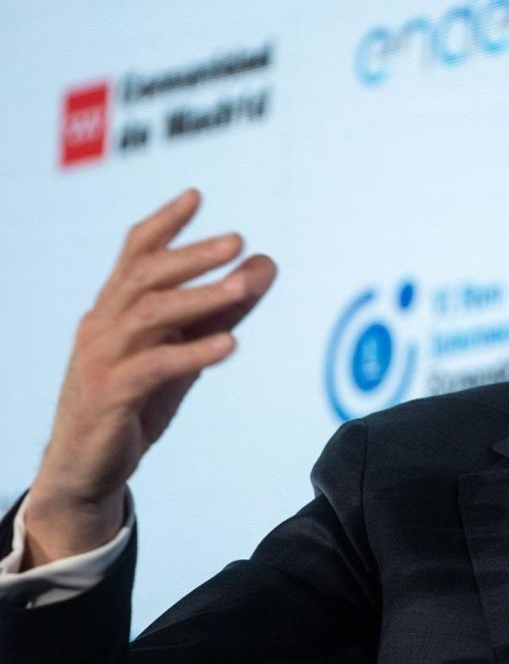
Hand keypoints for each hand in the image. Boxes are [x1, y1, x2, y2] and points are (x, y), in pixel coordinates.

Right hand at [23, 189, 275, 565]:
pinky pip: (154, 367)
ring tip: (245, 287)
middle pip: (145, 275)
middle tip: (238, 240)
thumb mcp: (184, 348)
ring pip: (150, 315)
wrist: (88, 467)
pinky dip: (193, 352)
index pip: (135, 253)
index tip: (197, 196)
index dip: (164, 223)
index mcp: (116, 308)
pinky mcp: (111, 396)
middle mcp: (104, 325)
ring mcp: (103, 359)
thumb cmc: (136, 401)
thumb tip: (266, 264)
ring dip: (201, 298)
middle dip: (192, 255)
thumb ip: (223, 307)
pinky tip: (230, 344)